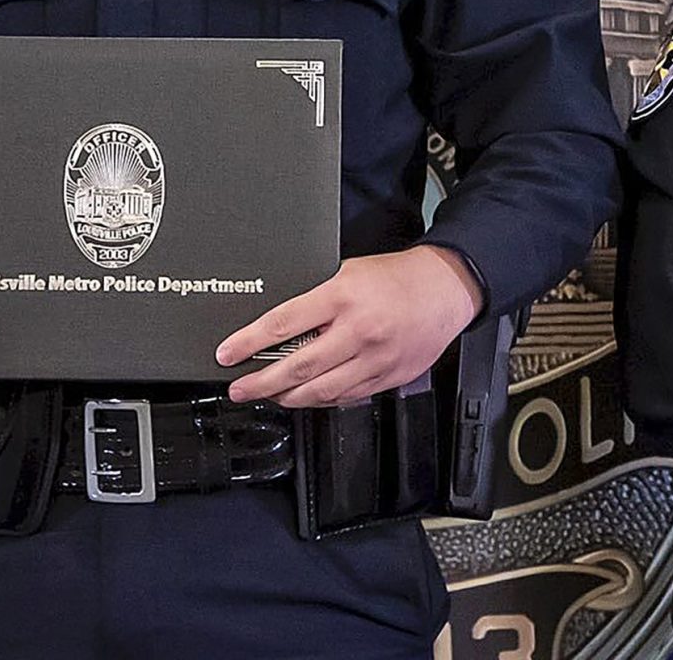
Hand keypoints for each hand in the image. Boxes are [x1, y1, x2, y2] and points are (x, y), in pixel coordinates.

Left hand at [215, 246, 484, 406]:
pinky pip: (347, 397)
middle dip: (261, 383)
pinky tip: (306, 397)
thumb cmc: (394, 276)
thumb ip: (314, 298)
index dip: (249, 342)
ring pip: (321, 390)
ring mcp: (375, 358)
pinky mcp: (389, 377)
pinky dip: (322, 400)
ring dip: (289, 397)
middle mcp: (357, 330)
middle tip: (239, 389)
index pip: (283, 323)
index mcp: (342, 296)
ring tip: (269, 396)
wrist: (445, 289)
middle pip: (298, 366)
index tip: (227, 354)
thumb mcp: (346, 271)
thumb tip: (276, 326)